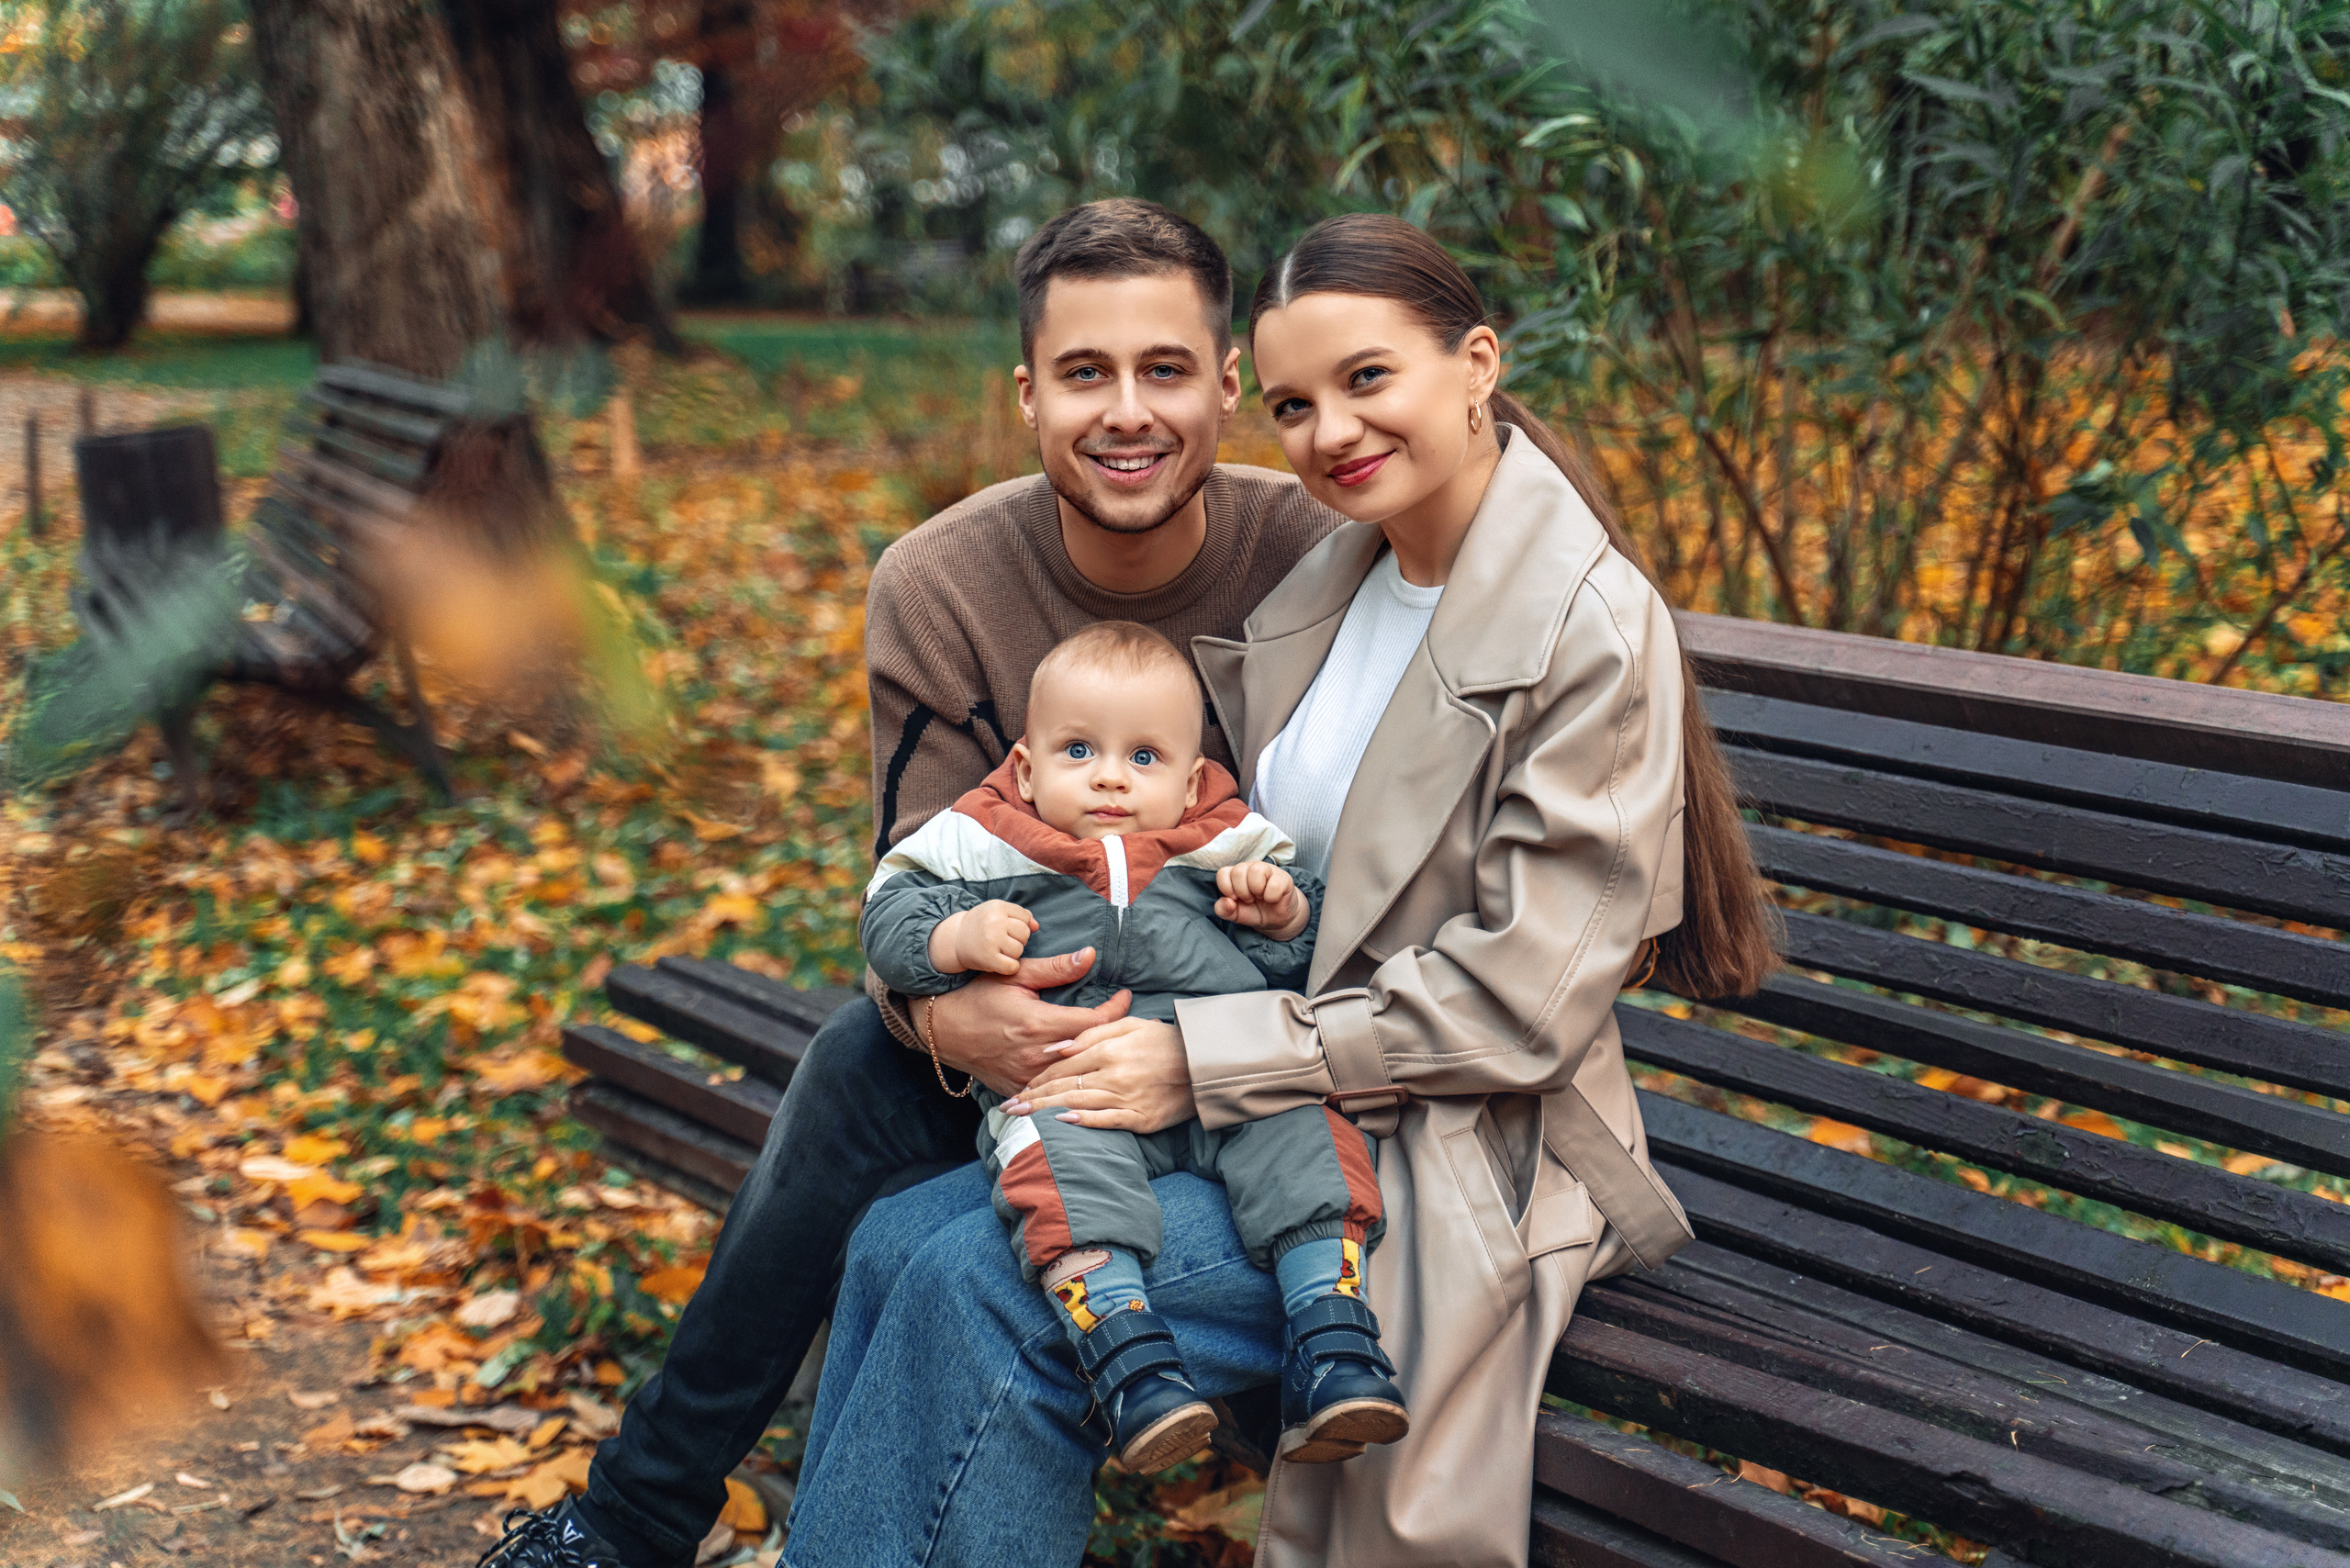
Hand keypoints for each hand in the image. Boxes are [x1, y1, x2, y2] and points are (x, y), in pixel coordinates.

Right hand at [922, 949, 1132, 1097]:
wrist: (940, 1027)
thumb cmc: (978, 995)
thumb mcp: (1015, 975)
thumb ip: (1056, 968)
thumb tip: (1090, 956)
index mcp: (1039, 1024)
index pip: (1095, 1022)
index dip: (1117, 1009)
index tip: (1124, 997)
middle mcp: (1036, 1055)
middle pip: (1091, 1051)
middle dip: (1112, 1035)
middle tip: (1126, 1020)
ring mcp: (1026, 1076)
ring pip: (1074, 1073)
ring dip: (1094, 1057)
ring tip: (1110, 1042)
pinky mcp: (1017, 1088)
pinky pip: (1052, 1087)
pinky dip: (1068, 1076)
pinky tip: (1080, 1066)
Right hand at [931, 899, 1036, 975]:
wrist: (955, 939)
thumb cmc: (982, 925)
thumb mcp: (998, 913)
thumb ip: (1020, 916)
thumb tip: (1036, 926)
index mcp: (998, 907)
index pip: (1025, 918)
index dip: (1019, 926)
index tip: (1007, 930)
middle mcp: (994, 921)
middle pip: (1024, 934)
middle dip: (1018, 939)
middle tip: (1003, 942)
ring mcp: (991, 939)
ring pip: (1019, 950)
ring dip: (1012, 954)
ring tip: (1000, 951)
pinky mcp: (988, 958)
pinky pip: (1012, 966)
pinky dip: (1010, 968)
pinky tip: (1001, 963)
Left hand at [1005, 1017, 1194, 1134]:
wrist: (1206, 1065)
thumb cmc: (1167, 1041)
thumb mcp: (1131, 1025)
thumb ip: (1092, 1032)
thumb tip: (1057, 1047)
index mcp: (1109, 1050)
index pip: (1063, 1066)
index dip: (1038, 1077)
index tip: (1018, 1087)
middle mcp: (1114, 1075)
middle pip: (1064, 1088)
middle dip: (1032, 1099)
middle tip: (1007, 1109)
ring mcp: (1128, 1098)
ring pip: (1078, 1105)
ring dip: (1046, 1113)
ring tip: (1022, 1120)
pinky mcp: (1141, 1118)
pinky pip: (1106, 1121)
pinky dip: (1083, 1123)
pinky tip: (1061, 1125)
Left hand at [1215, 862, 1307, 940]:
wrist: (1276, 920)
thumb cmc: (1254, 911)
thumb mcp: (1235, 914)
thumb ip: (1223, 910)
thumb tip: (1227, 902)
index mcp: (1235, 874)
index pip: (1223, 873)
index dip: (1226, 889)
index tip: (1234, 899)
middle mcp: (1250, 867)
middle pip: (1238, 872)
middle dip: (1242, 892)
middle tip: (1250, 899)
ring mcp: (1268, 869)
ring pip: (1255, 871)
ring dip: (1256, 891)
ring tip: (1260, 897)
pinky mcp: (1283, 877)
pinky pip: (1274, 884)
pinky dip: (1271, 897)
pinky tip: (1272, 898)